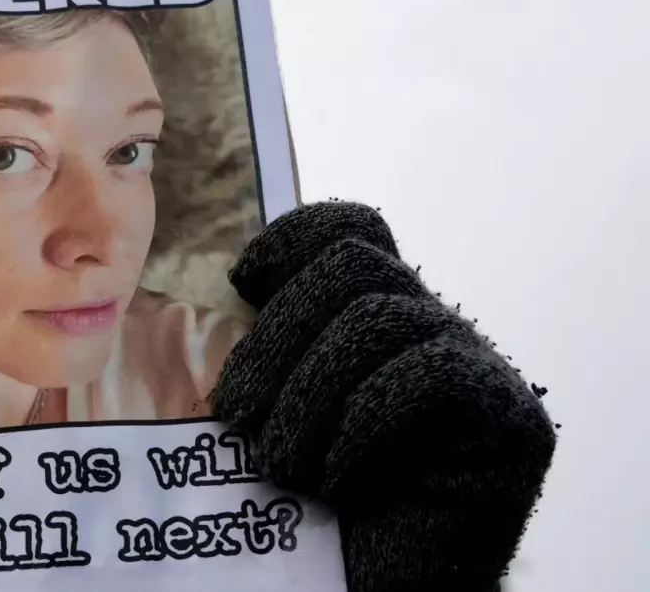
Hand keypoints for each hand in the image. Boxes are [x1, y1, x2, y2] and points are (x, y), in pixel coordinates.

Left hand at [211, 201, 556, 591]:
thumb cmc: (305, 515)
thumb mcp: (267, 414)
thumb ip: (270, 349)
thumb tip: (234, 282)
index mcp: (374, 316)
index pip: (349, 231)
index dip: (294, 238)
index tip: (242, 281)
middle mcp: (431, 328)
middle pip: (354, 263)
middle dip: (279, 333)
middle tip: (237, 412)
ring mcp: (477, 369)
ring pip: (381, 315)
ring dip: (310, 393)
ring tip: (281, 465)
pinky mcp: (513, 422)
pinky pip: (432, 373)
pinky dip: (366, 423)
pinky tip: (339, 480)